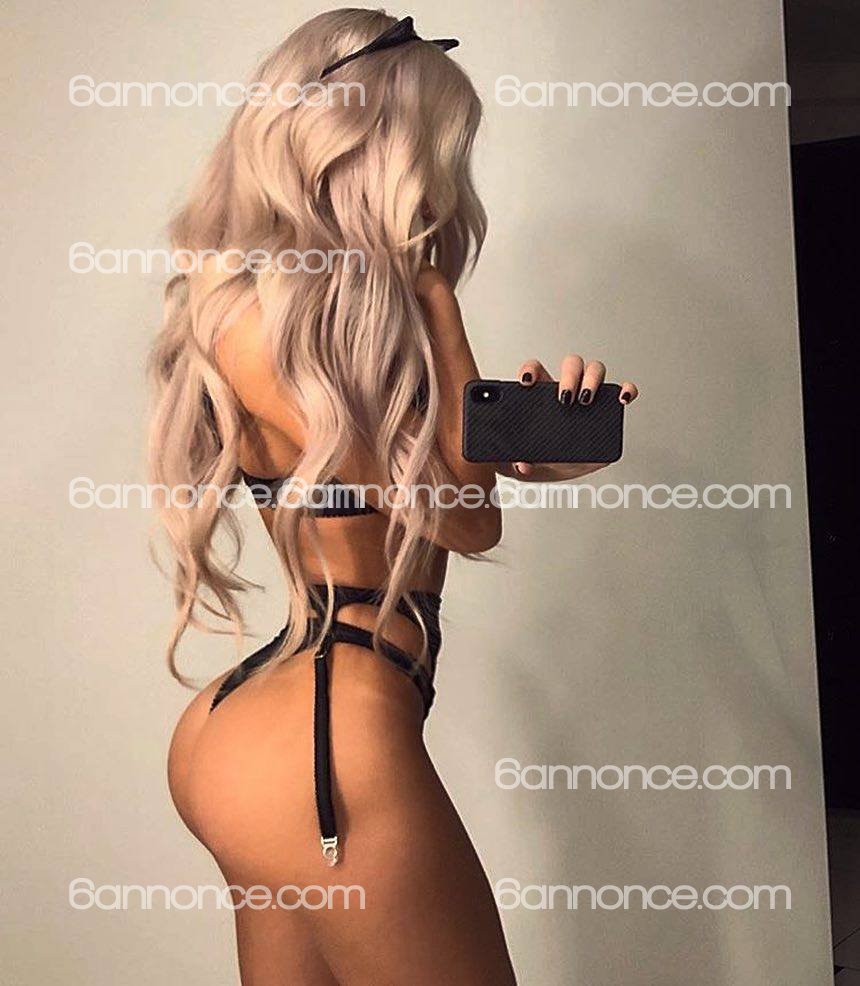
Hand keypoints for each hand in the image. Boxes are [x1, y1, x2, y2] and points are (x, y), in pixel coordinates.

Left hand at [512, 355, 638, 479]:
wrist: (561, 467)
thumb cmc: (540, 454)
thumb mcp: (524, 458)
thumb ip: (517, 461)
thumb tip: (523, 465)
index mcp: (541, 394)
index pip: (536, 369)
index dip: (530, 369)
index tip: (527, 382)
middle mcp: (567, 387)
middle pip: (571, 364)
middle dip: (569, 376)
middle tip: (565, 398)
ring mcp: (589, 394)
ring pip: (595, 370)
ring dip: (592, 379)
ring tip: (586, 399)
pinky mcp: (608, 407)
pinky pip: (622, 390)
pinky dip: (626, 390)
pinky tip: (622, 398)